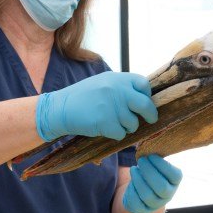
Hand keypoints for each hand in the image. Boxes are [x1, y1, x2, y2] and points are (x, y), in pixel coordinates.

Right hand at [36, 71, 157, 140]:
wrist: (61, 107)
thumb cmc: (84, 96)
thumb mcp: (104, 82)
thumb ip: (123, 87)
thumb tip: (145, 98)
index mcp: (118, 79)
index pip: (144, 84)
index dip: (147, 95)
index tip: (145, 101)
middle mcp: (118, 90)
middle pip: (146, 105)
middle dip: (151, 115)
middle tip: (151, 119)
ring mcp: (113, 107)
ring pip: (133, 123)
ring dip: (127, 126)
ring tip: (113, 122)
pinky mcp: (106, 122)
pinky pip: (121, 133)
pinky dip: (115, 134)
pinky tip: (105, 128)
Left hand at [123, 155, 182, 212]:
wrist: (141, 193)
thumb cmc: (150, 172)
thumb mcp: (156, 165)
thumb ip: (155, 156)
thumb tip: (148, 140)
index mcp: (174, 182)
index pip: (174, 176)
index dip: (162, 165)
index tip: (151, 155)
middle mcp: (168, 195)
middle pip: (161, 186)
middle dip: (149, 171)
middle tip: (141, 160)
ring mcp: (155, 204)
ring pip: (147, 194)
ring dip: (139, 179)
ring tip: (134, 169)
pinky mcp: (142, 209)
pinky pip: (136, 201)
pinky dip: (132, 188)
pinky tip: (131, 179)